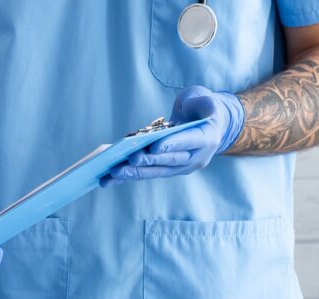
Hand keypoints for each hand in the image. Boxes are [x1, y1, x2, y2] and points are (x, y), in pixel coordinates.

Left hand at [100, 86, 244, 186]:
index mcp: (207, 137)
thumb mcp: (202, 98)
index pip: (188, 141)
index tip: (154, 147)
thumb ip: (198, 102)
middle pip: (169, 160)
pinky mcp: (170, 171)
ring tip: (113, 174)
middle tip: (128, 160)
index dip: (171, 144)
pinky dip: (130, 176)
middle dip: (148, 160)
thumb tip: (186, 110)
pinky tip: (110, 179)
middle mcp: (197, 157)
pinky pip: (149, 174)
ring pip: (156, 171)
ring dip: (134, 173)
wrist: (208, 124)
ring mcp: (183, 167)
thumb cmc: (201, 108)